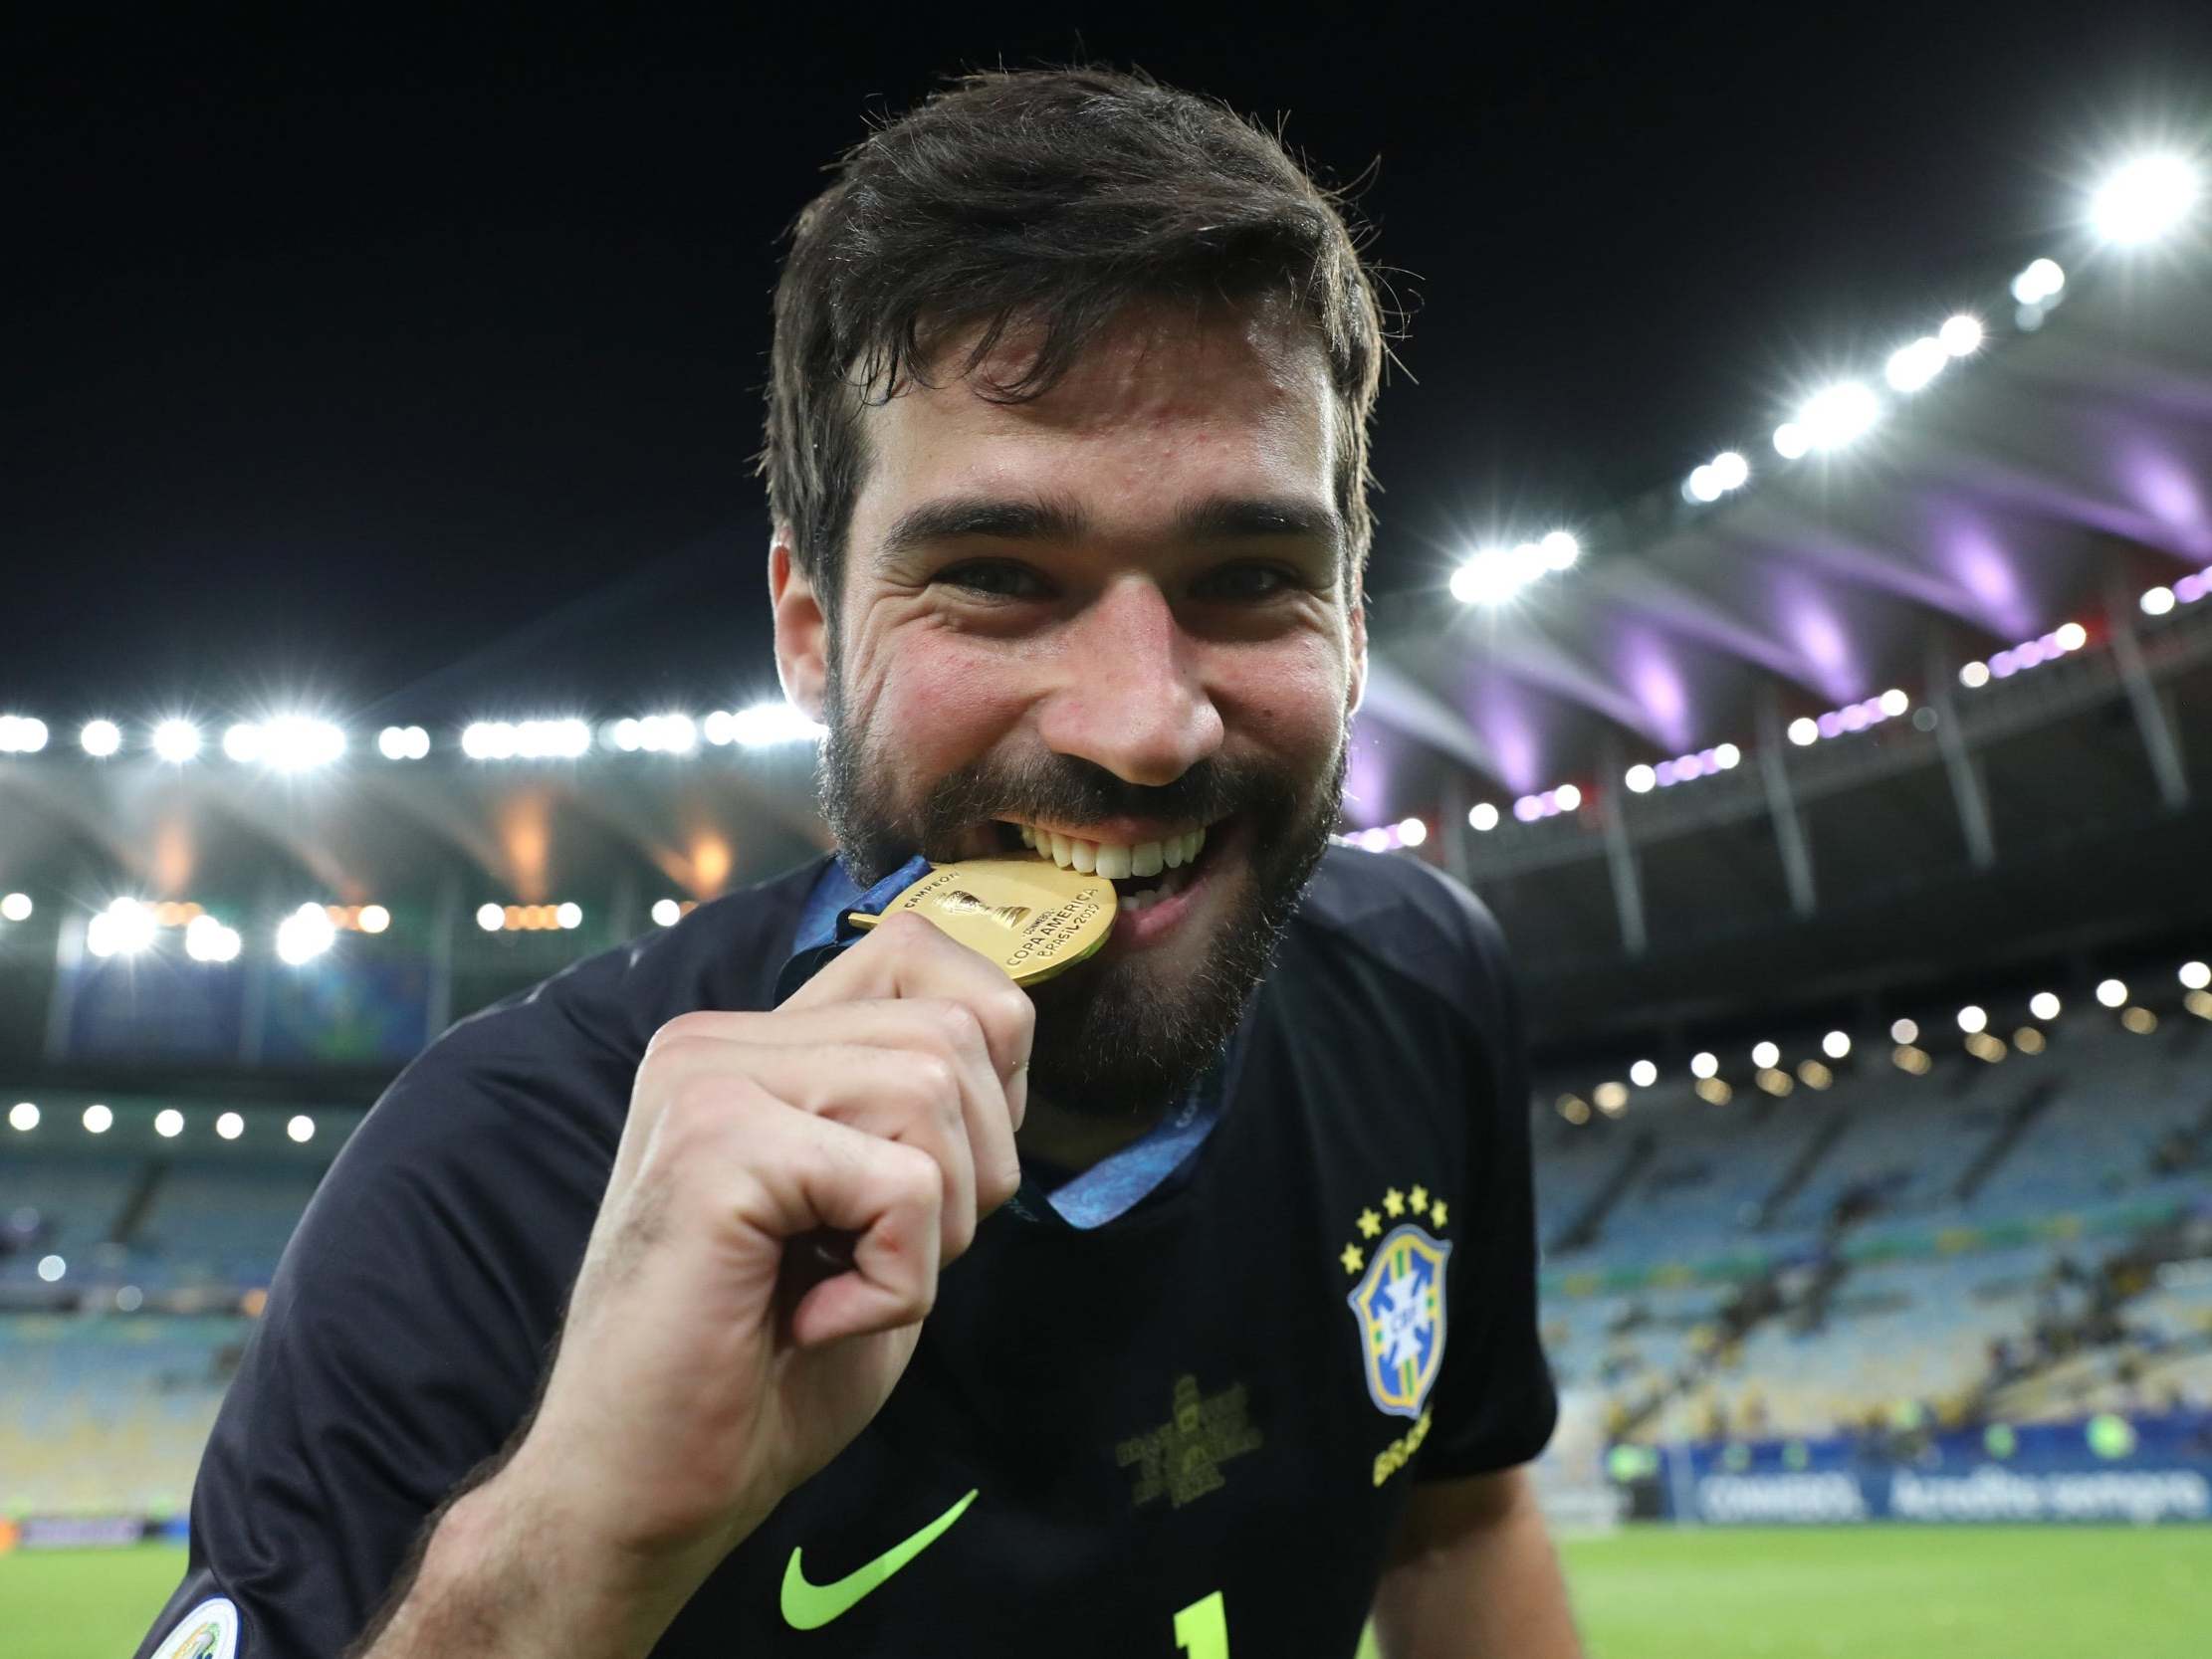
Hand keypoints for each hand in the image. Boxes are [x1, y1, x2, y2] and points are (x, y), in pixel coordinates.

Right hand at [499, 911, 1032, 1588]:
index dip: (986, 1067)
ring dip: (931, 1231)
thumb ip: (918, 1105)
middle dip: (970, 1174)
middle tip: (868, 1259)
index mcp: (753, 1042)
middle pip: (961, 1032)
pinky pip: (905, 1187)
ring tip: (833, 1285)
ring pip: (937, 1093)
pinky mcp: (716, 1144)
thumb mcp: (873, 1208)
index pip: (929, 953)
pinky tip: (809, 1318)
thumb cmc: (763, 1369)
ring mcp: (708, 1080)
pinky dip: (895, 1281)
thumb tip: (1009, 1024)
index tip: (928, 1181)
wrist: (641, 1491)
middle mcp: (719, 1039)